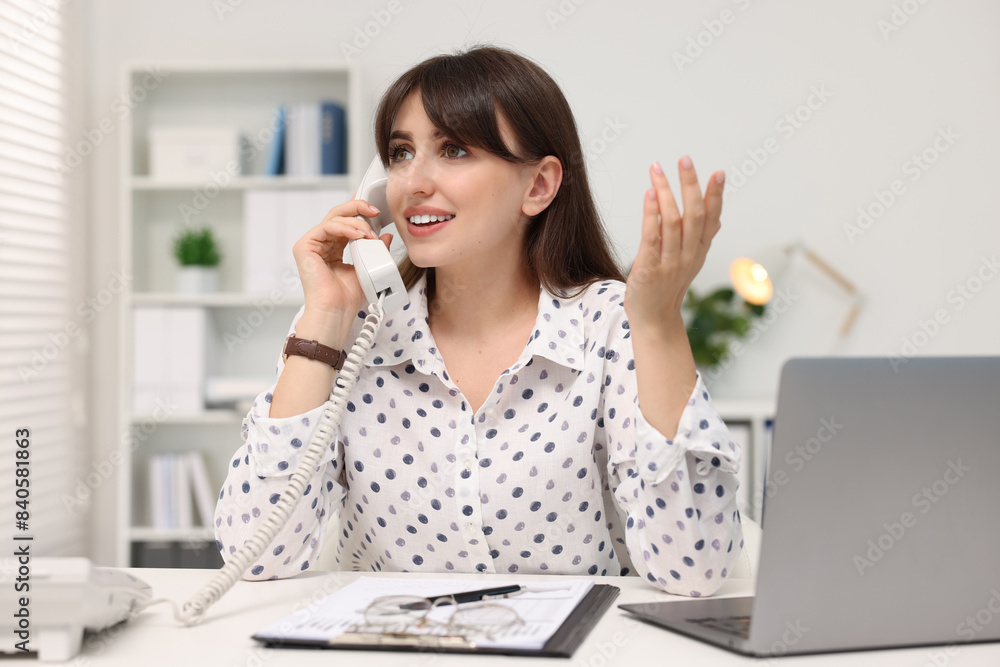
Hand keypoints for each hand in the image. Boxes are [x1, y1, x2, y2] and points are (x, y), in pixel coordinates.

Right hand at [292, 198, 392, 317]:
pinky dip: (345, 228)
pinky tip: (359, 235)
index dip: (357, 209)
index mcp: (334, 247)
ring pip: (334, 218)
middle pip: (338, 214)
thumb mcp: (369, 267)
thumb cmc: (348, 297)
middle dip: (358, 208)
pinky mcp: (304, 247)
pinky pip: (327, 227)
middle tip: (375, 210)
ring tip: (370, 233)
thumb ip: (376, 250)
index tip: (374, 205)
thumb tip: (387, 235)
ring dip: (356, 222)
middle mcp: (322, 243)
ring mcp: (312, 244)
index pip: (346, 221)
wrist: (337, 312)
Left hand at [625, 156, 723, 331]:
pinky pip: (651, 238)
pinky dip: (650, 215)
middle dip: (690, 185)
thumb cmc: (668, 287)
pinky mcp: (649, 269)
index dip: (715, 196)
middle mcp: (688, 255)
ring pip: (671, 222)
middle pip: (693, 215)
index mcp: (699, 251)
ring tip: (657, 169)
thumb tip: (717, 217)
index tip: (718, 173)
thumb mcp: (690, 262)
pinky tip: (648, 195)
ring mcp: (669, 263)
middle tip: (684, 159)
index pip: (711, 219)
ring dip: (665, 193)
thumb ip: (701, 239)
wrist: (654, 320)